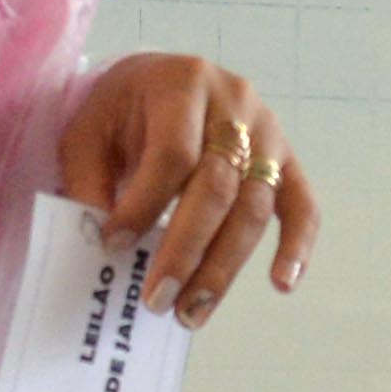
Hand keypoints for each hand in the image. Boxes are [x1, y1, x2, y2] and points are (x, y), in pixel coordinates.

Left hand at [61, 54, 318, 323]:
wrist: (159, 79)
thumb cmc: (121, 110)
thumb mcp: (88, 132)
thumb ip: (90, 182)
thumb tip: (105, 247)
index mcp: (183, 83)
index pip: (173, 153)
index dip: (145, 203)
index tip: (115, 246)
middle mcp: (235, 103)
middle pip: (218, 185)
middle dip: (186, 250)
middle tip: (157, 300)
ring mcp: (269, 132)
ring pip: (255, 207)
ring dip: (224, 267)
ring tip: (191, 313)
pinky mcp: (287, 160)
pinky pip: (302, 206)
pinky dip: (297, 247)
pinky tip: (282, 284)